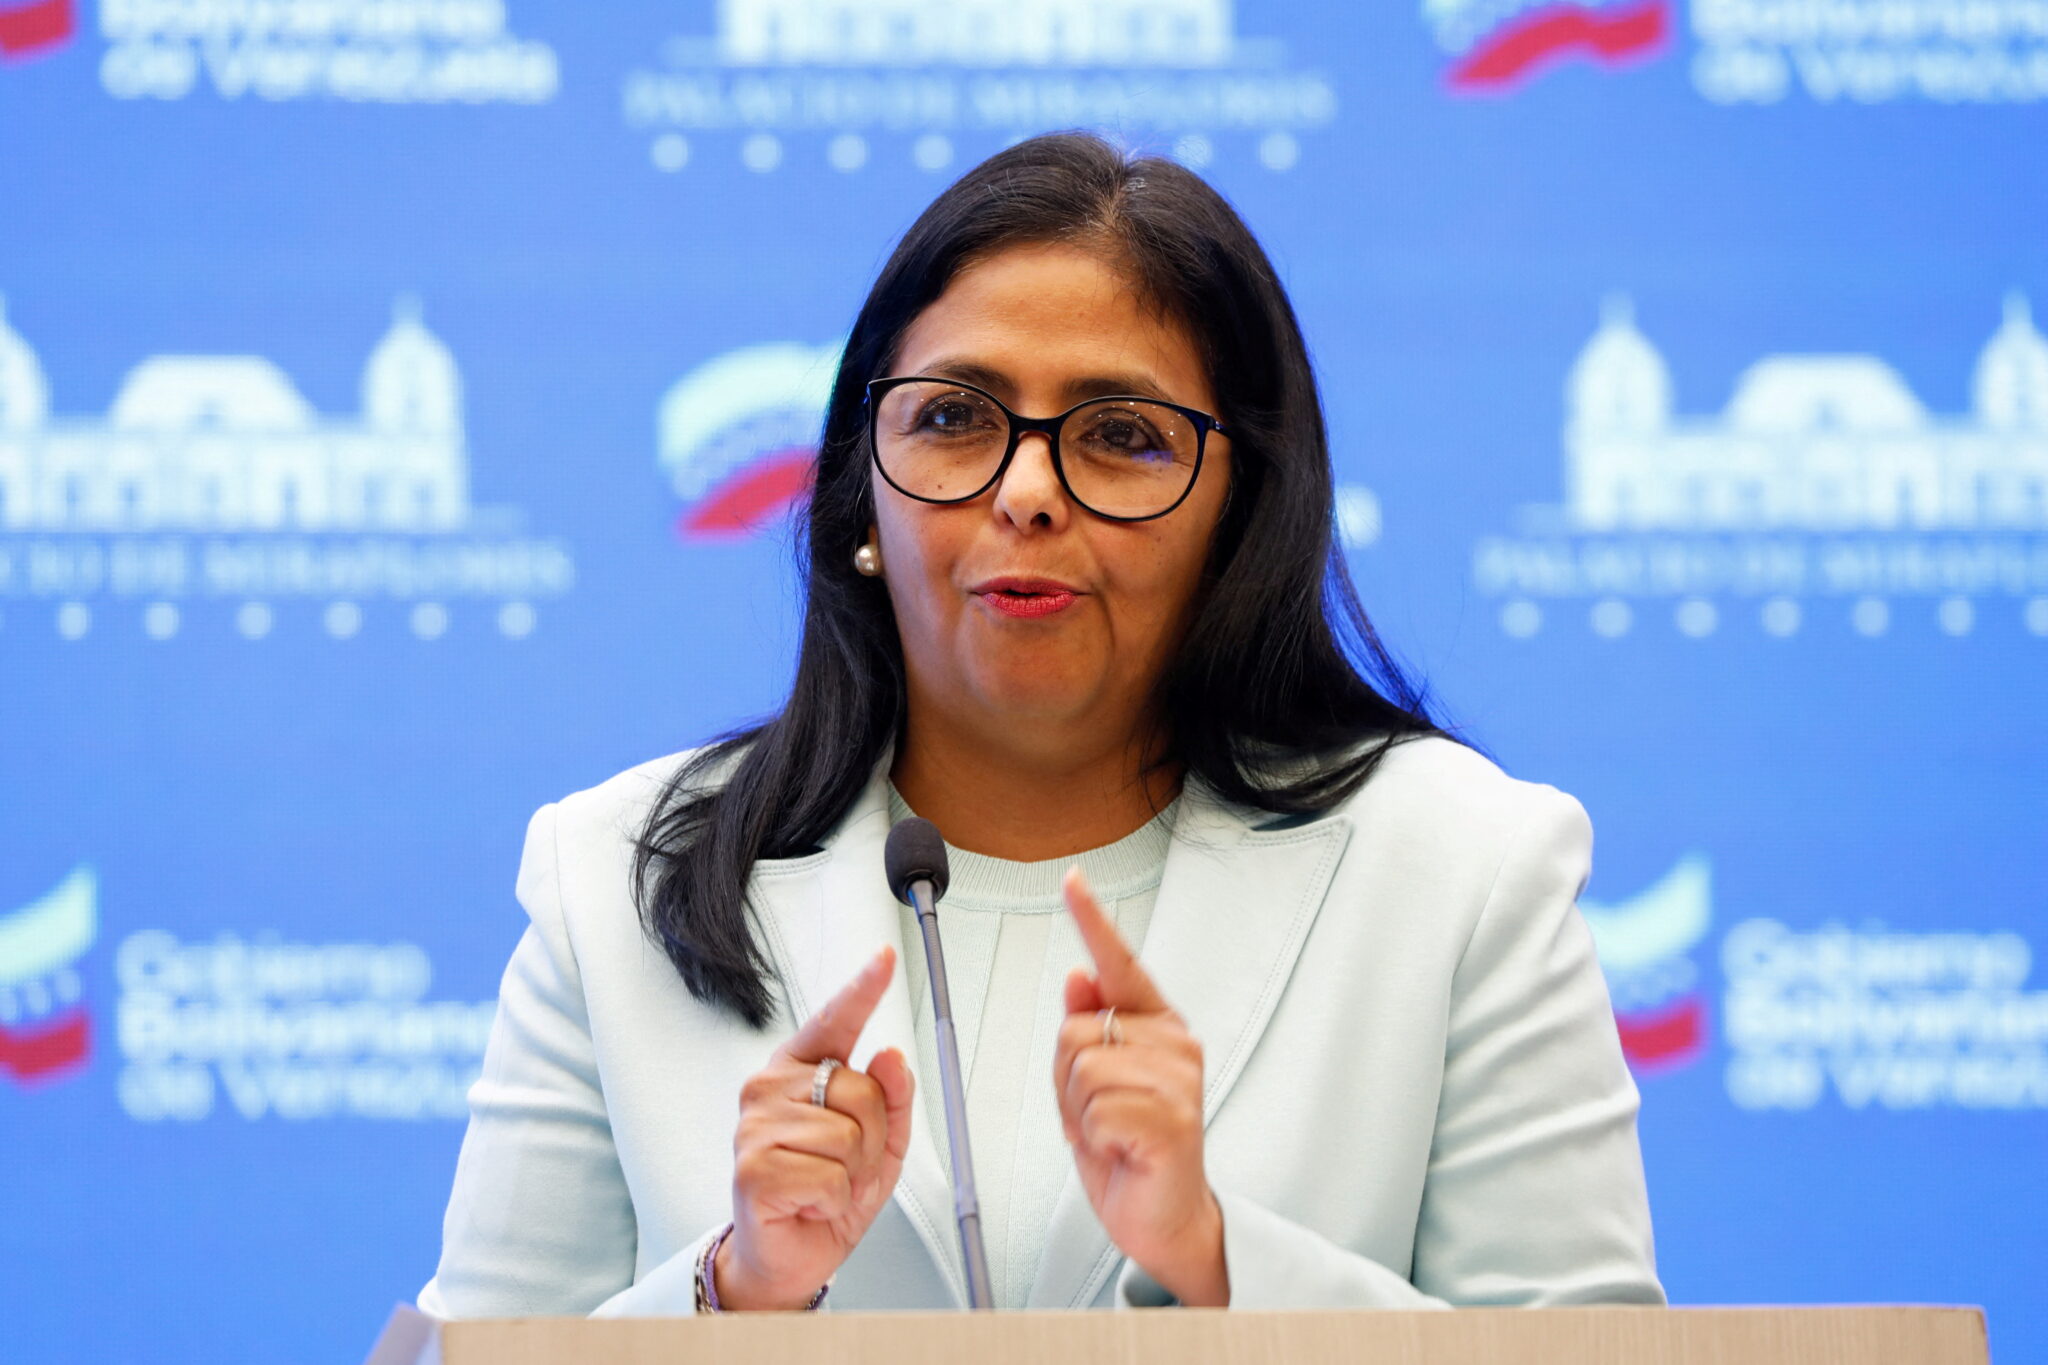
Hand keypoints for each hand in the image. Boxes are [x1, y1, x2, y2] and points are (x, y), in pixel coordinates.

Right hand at [718, 945, 916, 1309]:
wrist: (790, 1255)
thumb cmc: (826, 1193)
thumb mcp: (879, 1144)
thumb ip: (891, 1098)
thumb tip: (891, 1056)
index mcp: (802, 1071)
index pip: (835, 1021)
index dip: (863, 988)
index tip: (886, 958)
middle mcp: (771, 1087)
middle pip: (861, 1090)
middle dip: (870, 1138)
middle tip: (845, 1165)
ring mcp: (756, 1125)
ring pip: (849, 1136)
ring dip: (853, 1174)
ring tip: (824, 1185)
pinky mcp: (752, 1167)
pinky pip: (830, 1176)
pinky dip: (834, 1199)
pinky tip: (809, 1203)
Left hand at [1054, 867, 1228, 1306]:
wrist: (1164, 1218)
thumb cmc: (1129, 1150)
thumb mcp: (1092, 1085)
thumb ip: (1086, 1030)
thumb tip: (1078, 977)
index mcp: (1156, 1027)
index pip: (1121, 964)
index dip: (1094, 921)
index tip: (1073, 880)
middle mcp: (1174, 1044)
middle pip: (1077, 1029)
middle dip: (1066, 1079)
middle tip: (1097, 1115)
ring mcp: (1179, 1081)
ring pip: (1082, 1068)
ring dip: (1079, 1112)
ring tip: (1111, 1134)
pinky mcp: (1173, 1119)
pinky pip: (1096, 1109)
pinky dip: (1094, 1137)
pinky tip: (1121, 1151)